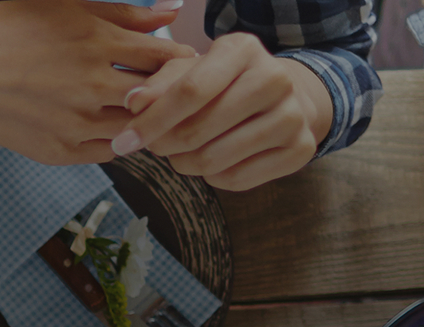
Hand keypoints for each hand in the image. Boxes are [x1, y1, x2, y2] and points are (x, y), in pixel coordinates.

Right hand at [0, 0, 193, 161]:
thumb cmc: (0, 28)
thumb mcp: (64, 4)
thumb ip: (123, 12)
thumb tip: (171, 10)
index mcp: (97, 44)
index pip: (171, 59)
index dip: (183, 60)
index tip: (181, 60)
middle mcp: (93, 89)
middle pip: (164, 99)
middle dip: (173, 93)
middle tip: (169, 88)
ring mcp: (77, 125)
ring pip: (140, 131)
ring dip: (146, 119)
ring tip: (136, 105)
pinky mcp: (60, 152)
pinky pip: (111, 151)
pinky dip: (118, 136)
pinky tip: (108, 120)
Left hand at [116, 33, 330, 189]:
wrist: (286, 98)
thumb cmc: (226, 84)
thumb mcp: (193, 71)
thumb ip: (160, 84)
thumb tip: (133, 103)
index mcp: (244, 49)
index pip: (190, 91)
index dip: (152, 121)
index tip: (124, 141)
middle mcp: (275, 79)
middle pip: (199, 130)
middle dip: (165, 145)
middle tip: (155, 147)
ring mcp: (292, 116)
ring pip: (215, 160)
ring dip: (185, 164)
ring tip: (182, 154)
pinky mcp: (300, 150)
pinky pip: (236, 179)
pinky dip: (213, 177)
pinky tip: (212, 162)